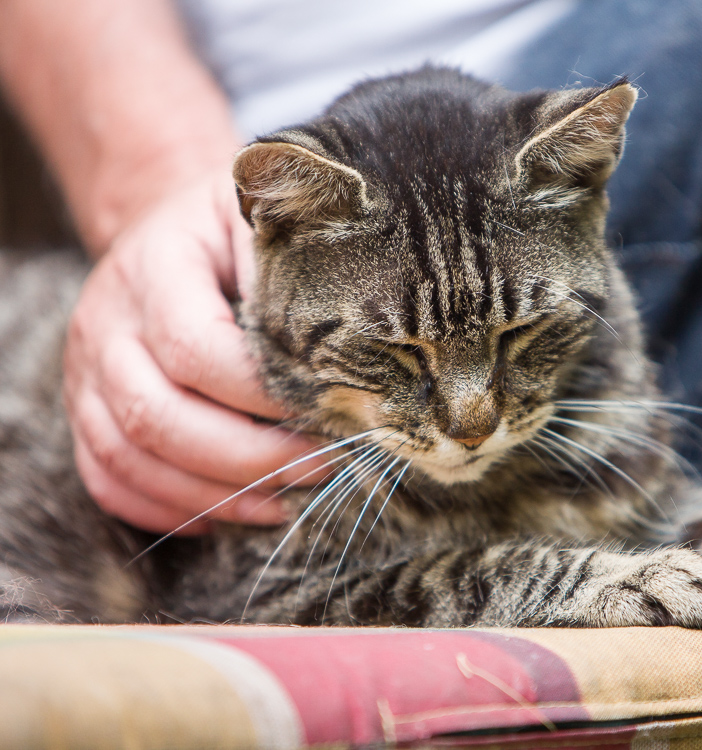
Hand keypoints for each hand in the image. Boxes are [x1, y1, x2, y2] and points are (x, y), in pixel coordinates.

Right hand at [64, 170, 321, 533]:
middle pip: (154, 415)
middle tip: (321, 468)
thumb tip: (355, 352)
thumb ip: (300, 273)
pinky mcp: (87, 408)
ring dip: (212, 495)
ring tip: (284, 503)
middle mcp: (107, 321)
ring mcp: (86, 370)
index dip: (263, 396)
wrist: (178, 228)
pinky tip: (225, 515)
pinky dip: (165, 510)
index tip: (331, 413)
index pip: (195, 348)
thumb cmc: (243, 228)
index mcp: (156, 264)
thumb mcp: (274, 222)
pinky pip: (106, 478)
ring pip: (127, 457)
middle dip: (247, 458)